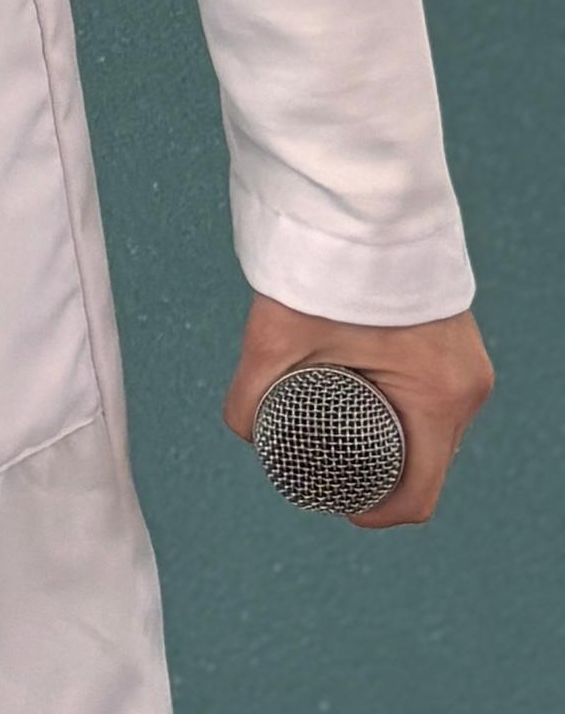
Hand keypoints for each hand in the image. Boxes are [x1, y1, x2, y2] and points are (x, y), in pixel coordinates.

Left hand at [225, 290, 492, 523]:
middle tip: (333, 470)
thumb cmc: (330, 267)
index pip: (420, 493)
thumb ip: (251, 395)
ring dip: (394, 439)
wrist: (362, 201)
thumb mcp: (277, 338)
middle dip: (382, 476)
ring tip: (347, 439)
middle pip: (427, 462)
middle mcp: (467, 389)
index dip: (377, 513)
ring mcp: (468, 364)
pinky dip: (405, 407)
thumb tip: (245, 433)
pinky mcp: (457, 341)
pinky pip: (436, 395)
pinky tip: (371, 403)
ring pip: (433, 428)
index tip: (341, 506)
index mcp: (440, 399)